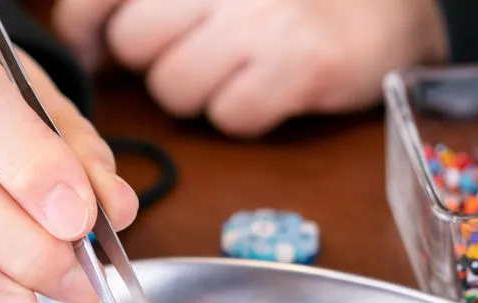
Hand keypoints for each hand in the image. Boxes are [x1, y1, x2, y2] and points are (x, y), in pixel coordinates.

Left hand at [53, 0, 448, 136]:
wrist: (393, 13)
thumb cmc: (296, 1)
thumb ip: (162, 4)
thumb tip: (84, 38)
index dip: (84, 25)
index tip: (89, 48)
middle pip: (136, 45)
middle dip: (157, 62)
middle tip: (199, 54)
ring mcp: (266, 19)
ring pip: (176, 88)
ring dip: (200, 93)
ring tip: (241, 71)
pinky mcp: (302, 63)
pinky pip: (230, 116)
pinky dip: (245, 115)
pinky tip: (271, 91)